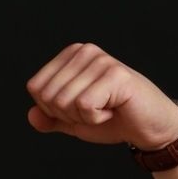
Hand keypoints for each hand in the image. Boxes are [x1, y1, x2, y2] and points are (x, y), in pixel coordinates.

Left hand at [26, 43, 177, 150]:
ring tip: (105, 109)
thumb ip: (50, 118)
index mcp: (70, 56)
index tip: (79, 107)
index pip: (36, 88)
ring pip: (64, 102)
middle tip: (94, 110)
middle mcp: (84, 51)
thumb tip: (31, 116)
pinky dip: (97, 118)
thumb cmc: (112, 119)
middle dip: (68, 115)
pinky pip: (85, 106)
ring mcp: (100, 60)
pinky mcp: (115, 74)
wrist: (146, 127)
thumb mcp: (73, 120)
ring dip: (84, 117)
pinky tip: (113, 109)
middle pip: (48, 96)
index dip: (52, 109)